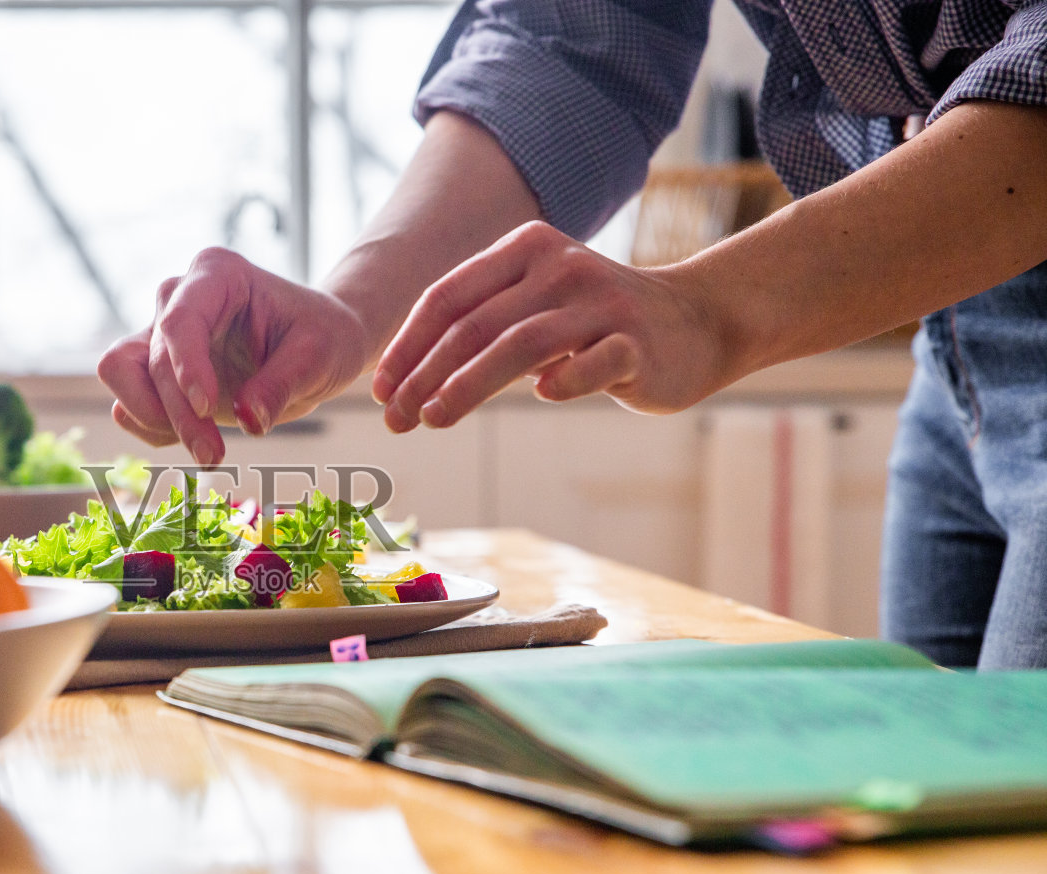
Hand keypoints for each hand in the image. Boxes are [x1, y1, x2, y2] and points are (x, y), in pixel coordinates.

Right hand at [97, 248, 371, 465]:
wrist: (319, 346)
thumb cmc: (323, 337)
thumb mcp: (318, 356)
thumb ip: (281, 385)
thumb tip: (247, 421)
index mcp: (217, 275)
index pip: (179, 320)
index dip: (184, 367)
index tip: (205, 408)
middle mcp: (178, 297)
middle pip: (147, 357)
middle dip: (176, 413)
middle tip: (215, 455)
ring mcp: (161, 333)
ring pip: (119, 374)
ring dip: (153, 419)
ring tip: (207, 451)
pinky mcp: (155, 370)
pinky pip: (129, 402)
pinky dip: (155, 428)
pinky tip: (201, 437)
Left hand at [372, 222, 732, 429]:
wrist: (697, 321)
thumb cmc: (593, 322)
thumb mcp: (532, 306)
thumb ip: (478, 326)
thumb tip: (401, 379)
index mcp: (525, 249)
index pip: (447, 296)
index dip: (407, 346)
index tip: (380, 390)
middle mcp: (560, 268)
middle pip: (475, 324)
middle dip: (425, 374)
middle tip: (395, 419)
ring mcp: (602, 303)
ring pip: (522, 343)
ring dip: (468, 385)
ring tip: (433, 419)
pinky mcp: (638, 342)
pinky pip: (595, 362)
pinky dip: (566, 380)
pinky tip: (542, 397)